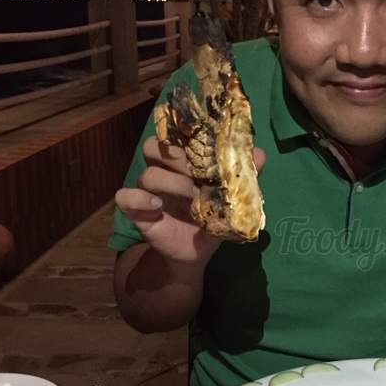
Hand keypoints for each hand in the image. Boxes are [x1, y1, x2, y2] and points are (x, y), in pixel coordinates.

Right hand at [115, 137, 265, 263]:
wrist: (197, 252)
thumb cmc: (211, 219)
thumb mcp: (231, 198)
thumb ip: (242, 175)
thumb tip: (260, 153)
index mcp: (182, 163)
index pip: (174, 136)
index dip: (182, 132)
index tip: (201, 136)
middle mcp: (163, 172)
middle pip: (154, 147)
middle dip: (176, 155)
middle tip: (197, 170)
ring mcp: (149, 191)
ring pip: (147, 173)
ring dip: (171, 181)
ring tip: (192, 194)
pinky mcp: (137, 211)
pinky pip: (125, 197)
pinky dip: (138, 198)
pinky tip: (157, 205)